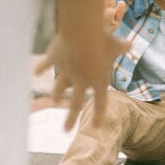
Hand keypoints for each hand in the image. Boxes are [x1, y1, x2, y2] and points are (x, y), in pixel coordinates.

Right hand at [35, 0, 128, 130]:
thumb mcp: (116, 44)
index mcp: (99, 80)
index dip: (99, 115)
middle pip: (76, 103)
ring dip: (57, 94)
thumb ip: (122, 47)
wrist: (82, 33)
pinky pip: (46, 65)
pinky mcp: (54, 60)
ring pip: (60, 87)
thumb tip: (130, 44)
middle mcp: (81, 80)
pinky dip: (40, 68)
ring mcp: (66, 72)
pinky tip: (35, 73)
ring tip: (55, 100)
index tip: (96, 126)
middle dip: (70, 118)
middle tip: (65, 130)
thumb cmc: (103, 40)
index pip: (100, 102)